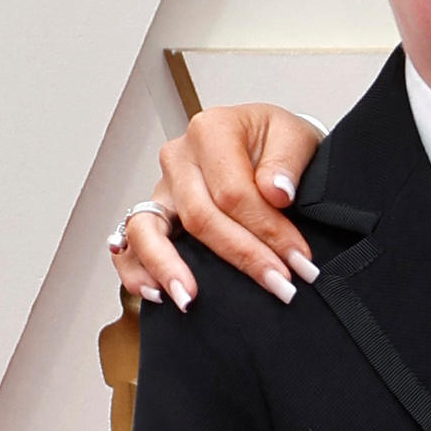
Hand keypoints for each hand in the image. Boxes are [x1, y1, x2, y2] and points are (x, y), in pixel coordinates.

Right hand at [109, 107, 324, 310]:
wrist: (266, 147)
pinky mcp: (155, 215)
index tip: (299, 260)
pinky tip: (157, 294)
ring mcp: (162, 188)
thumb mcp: (297, 137)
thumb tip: (276, 192)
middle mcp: (178, 158)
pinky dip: (136, 271)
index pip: (233, 191)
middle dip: (242, 256)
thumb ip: (287, 162)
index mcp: (211, 131)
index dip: (268, 230)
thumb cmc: (277, 143)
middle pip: (200, 217)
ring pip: (149, 230)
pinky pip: (131, 244)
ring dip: (168, 267)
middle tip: (279, 285)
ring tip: (190, 299)